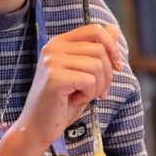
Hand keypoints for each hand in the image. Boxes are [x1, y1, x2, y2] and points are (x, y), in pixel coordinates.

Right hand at [14, 23, 121, 149]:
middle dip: (107, 75)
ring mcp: (52, 61)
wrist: (38, 126)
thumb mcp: (84, 73)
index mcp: (59, 42)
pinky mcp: (55, 77)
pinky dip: (88, 94)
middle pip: (100, 50)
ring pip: (97, 65)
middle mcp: (53, 47)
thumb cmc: (62, 102)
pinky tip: (74, 100)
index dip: (112, 47)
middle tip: (98, 92)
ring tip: (83, 96)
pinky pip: (89, 80)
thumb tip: (114, 28)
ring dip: (97, 87)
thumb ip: (96, 50)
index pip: (95, 30)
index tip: (117, 67)